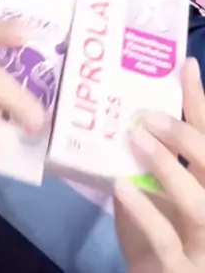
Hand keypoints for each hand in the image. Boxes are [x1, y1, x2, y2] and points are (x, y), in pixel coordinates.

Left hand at [114, 58, 204, 272]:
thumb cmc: (156, 240)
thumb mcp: (155, 196)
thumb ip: (151, 162)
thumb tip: (128, 113)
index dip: (200, 102)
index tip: (186, 66)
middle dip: (185, 136)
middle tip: (146, 115)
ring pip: (198, 202)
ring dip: (166, 167)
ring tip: (135, 140)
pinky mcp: (184, 271)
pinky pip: (166, 238)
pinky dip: (144, 209)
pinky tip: (122, 186)